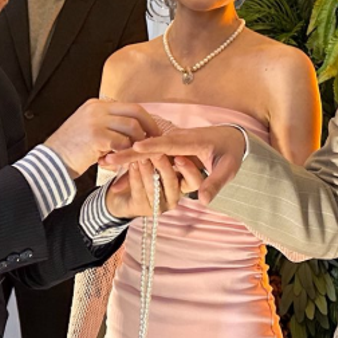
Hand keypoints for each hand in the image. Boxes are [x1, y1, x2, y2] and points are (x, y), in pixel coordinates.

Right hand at [43, 99, 156, 176]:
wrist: (51, 162)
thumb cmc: (71, 150)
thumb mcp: (90, 129)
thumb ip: (109, 125)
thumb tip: (133, 131)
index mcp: (96, 104)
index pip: (130, 107)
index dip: (145, 120)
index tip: (153, 133)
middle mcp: (97, 108)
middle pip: (135, 111)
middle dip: (150, 127)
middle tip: (156, 141)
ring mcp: (96, 120)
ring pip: (131, 126)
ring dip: (138, 141)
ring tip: (138, 153)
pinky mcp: (96, 136)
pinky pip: (122, 143)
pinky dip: (126, 153)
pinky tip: (124, 161)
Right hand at [102, 125, 246, 204]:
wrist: (231, 137)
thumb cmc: (231, 153)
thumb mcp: (229, 168)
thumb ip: (215, 183)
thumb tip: (203, 200)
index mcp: (193, 141)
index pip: (170, 144)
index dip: (152, 146)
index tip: (135, 148)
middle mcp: (180, 139)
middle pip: (150, 146)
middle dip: (129, 152)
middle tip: (109, 159)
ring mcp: (173, 142)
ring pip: (146, 149)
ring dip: (126, 155)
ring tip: (106, 162)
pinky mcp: (169, 147)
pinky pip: (149, 153)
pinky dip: (134, 159)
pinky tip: (117, 167)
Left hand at [104, 155, 190, 218]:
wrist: (122, 192)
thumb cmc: (147, 169)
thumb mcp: (160, 157)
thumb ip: (168, 151)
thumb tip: (176, 134)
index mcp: (183, 184)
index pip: (195, 181)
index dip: (189, 170)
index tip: (179, 157)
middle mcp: (174, 196)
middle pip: (172, 183)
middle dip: (163, 167)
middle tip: (157, 152)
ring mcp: (158, 205)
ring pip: (154, 187)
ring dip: (147, 169)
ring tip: (141, 155)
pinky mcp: (142, 208)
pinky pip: (139, 191)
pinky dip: (134, 176)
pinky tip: (131, 164)